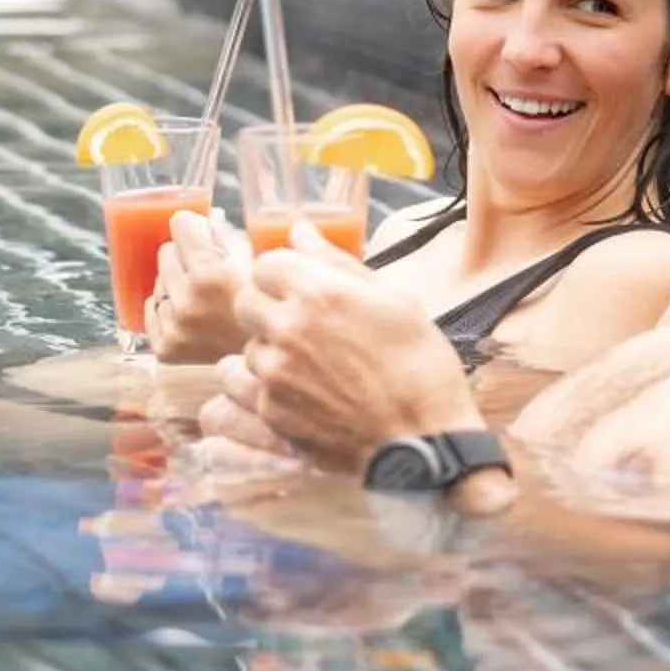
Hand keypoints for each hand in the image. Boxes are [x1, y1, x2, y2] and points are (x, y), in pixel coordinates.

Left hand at [147, 210, 251, 363]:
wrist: (266, 356)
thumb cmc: (267, 306)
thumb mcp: (255, 263)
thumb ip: (227, 235)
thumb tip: (205, 217)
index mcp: (210, 274)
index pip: (179, 225)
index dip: (194, 229)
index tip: (202, 236)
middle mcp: (187, 300)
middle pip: (165, 252)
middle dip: (186, 258)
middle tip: (210, 274)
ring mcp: (174, 326)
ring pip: (158, 282)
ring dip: (177, 285)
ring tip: (205, 300)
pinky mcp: (166, 347)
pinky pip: (151, 310)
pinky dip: (167, 310)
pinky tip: (193, 317)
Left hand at [223, 222, 483, 473]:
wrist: (424, 439)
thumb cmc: (420, 365)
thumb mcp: (393, 300)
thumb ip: (338, 263)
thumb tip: (300, 232)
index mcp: (318, 291)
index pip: (265, 263)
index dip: (282, 274)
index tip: (298, 287)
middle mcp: (287, 328)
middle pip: (245, 301)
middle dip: (267, 308)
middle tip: (300, 324)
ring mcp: (275, 373)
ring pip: (246, 346)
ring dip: (268, 350)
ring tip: (307, 364)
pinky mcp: (271, 411)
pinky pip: (248, 386)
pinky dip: (267, 386)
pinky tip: (303, 392)